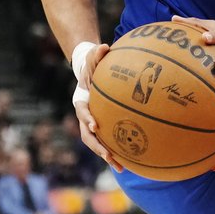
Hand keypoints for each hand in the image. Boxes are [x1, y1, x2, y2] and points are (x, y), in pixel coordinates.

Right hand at [72, 43, 123, 172]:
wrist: (89, 75)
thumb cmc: (93, 66)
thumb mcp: (93, 58)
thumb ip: (97, 53)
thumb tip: (105, 45)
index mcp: (81, 101)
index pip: (82, 112)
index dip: (87, 118)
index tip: (94, 124)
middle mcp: (85, 116)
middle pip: (88, 135)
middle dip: (98, 146)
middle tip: (109, 155)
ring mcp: (93, 124)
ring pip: (98, 143)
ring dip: (108, 155)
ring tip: (122, 167)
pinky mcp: (103, 127)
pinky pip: (110, 140)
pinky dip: (118, 151)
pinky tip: (133, 161)